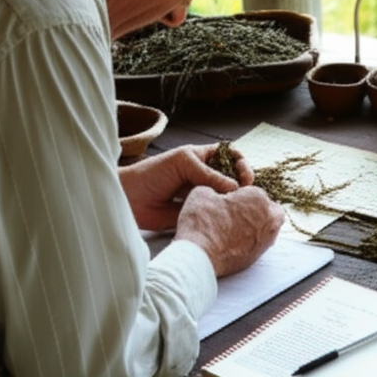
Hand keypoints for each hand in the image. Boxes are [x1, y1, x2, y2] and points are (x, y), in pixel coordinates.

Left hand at [119, 144, 254, 230]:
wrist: (130, 198)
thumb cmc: (152, 173)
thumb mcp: (183, 163)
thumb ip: (208, 174)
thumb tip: (235, 187)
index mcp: (204, 158)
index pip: (232, 157)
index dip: (242, 164)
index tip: (245, 177)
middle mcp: (206, 176)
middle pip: (233, 179)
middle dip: (243, 185)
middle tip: (246, 195)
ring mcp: (203, 195)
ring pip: (226, 198)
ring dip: (235, 202)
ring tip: (240, 208)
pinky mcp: (197, 213)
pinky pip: (215, 215)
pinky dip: (223, 217)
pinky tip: (227, 220)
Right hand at [174, 185, 284, 276]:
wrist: (200, 256)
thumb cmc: (202, 223)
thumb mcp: (202, 193)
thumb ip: (215, 189)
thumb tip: (217, 194)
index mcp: (258, 197)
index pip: (251, 191)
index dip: (236, 195)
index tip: (225, 201)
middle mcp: (269, 218)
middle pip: (266, 208)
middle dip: (254, 208)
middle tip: (234, 212)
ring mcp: (267, 239)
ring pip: (266, 226)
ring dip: (255, 224)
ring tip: (232, 227)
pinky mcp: (258, 256)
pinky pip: (258, 243)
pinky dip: (249, 240)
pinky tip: (232, 241)